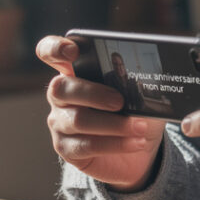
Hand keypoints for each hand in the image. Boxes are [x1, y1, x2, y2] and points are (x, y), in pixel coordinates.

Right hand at [37, 35, 165, 190]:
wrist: (138, 151)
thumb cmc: (134, 113)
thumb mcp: (139, 93)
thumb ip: (136, 81)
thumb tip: (149, 78)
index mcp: (74, 72)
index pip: (50, 52)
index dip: (55, 48)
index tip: (73, 51)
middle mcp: (60, 95)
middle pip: (61, 87)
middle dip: (93, 93)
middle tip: (120, 102)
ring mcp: (60, 122)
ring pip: (78, 119)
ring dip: (114, 124)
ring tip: (140, 127)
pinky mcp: (66, 149)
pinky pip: (87, 145)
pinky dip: (116, 144)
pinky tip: (136, 142)